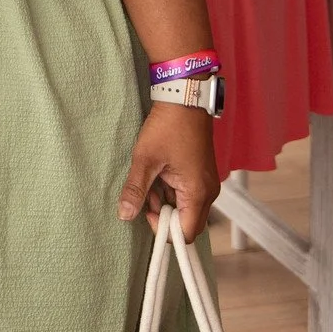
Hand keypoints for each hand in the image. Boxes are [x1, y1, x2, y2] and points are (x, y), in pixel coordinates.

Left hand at [119, 104, 219, 239]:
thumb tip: (125, 215)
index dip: (164, 229)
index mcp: (198, 192)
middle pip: (185, 221)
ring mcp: (205, 182)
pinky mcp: (200, 173)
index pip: (186, 233)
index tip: (147, 211)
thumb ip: (136, 190)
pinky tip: (158, 171)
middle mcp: (207, 191)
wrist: (183, 98)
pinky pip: (186, 192)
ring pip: (184, 206)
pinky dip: (170, 188)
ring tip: (151, 176)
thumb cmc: (168, 126)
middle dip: (163, 213)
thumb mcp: (145, 158)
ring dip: (165, 199)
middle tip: (146, 192)